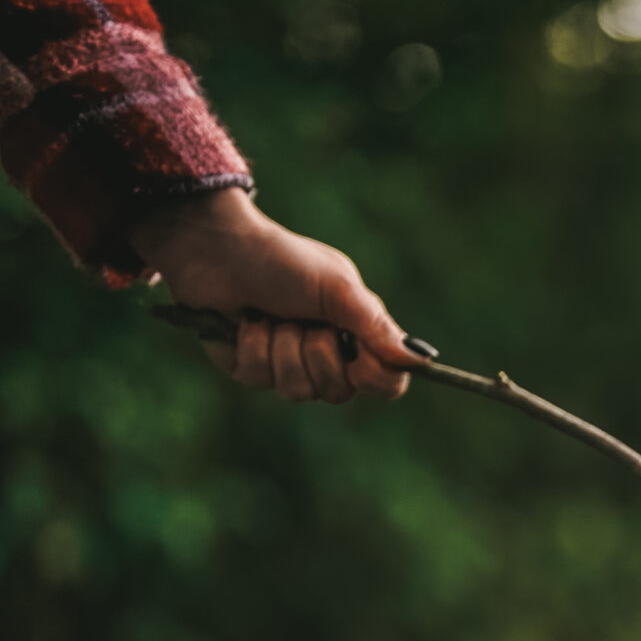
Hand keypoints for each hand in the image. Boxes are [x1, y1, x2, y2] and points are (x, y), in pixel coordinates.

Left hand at [128, 189, 421, 402]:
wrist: (220, 248)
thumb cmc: (285, 260)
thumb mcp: (339, 289)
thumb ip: (377, 327)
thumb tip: (419, 361)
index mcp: (357, 335)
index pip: (386, 383)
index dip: (376, 378)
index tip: (359, 356)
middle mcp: (326, 356)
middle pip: (339, 392)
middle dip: (319, 354)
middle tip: (306, 321)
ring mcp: (287, 365)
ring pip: (298, 390)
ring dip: (284, 347)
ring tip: (273, 316)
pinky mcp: (250, 369)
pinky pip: (260, 378)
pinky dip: (253, 344)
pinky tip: (246, 321)